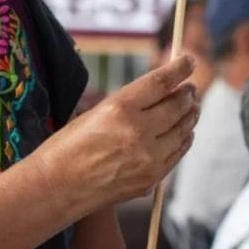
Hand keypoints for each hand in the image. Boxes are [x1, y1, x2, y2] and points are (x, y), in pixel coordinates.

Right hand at [31, 56, 199, 214]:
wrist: (56, 188)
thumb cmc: (67, 146)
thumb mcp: (94, 113)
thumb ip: (128, 103)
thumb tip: (159, 90)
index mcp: (119, 108)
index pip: (161, 82)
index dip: (180, 68)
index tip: (189, 61)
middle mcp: (138, 131)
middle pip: (177, 105)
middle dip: (187, 93)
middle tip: (190, 87)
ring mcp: (148, 158)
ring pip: (183, 130)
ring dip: (190, 115)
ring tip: (192, 107)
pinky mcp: (151, 179)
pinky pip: (177, 153)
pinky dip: (184, 139)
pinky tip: (185, 133)